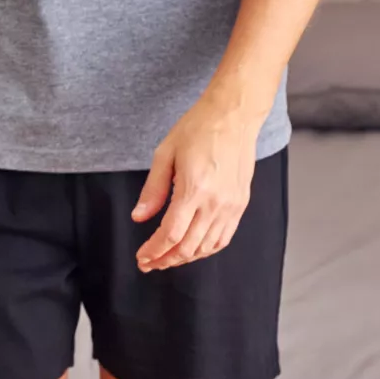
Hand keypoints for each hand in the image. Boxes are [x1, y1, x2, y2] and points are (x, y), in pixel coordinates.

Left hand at [131, 89, 259, 270]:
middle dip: (166, 260)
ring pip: (207, 247)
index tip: (142, 258)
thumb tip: (139, 217)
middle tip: (149, 263)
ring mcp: (231, 205)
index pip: (171, 234)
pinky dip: (206, 249)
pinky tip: (193, 249)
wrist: (233, 115)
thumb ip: (152, 189)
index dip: (154, 251)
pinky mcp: (241, 204)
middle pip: (188, 246)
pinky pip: (223, 237)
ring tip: (167, 258)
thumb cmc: (198, 128)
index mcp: (194, 188)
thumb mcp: (165, 153)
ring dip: (185, 258)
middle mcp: (216, 202)